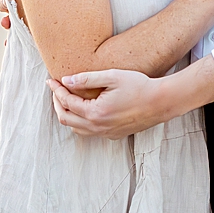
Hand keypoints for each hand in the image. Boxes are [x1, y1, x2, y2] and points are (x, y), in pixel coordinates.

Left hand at [49, 69, 165, 138]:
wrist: (161, 102)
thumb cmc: (139, 86)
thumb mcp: (112, 76)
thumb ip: (87, 79)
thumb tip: (66, 80)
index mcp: (95, 112)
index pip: (67, 102)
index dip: (57, 90)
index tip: (52, 80)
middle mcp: (98, 127)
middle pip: (66, 118)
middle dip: (57, 103)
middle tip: (56, 90)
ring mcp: (106, 133)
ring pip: (76, 129)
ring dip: (68, 115)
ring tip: (68, 100)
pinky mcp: (114, 135)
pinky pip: (90, 132)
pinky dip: (81, 122)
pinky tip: (86, 111)